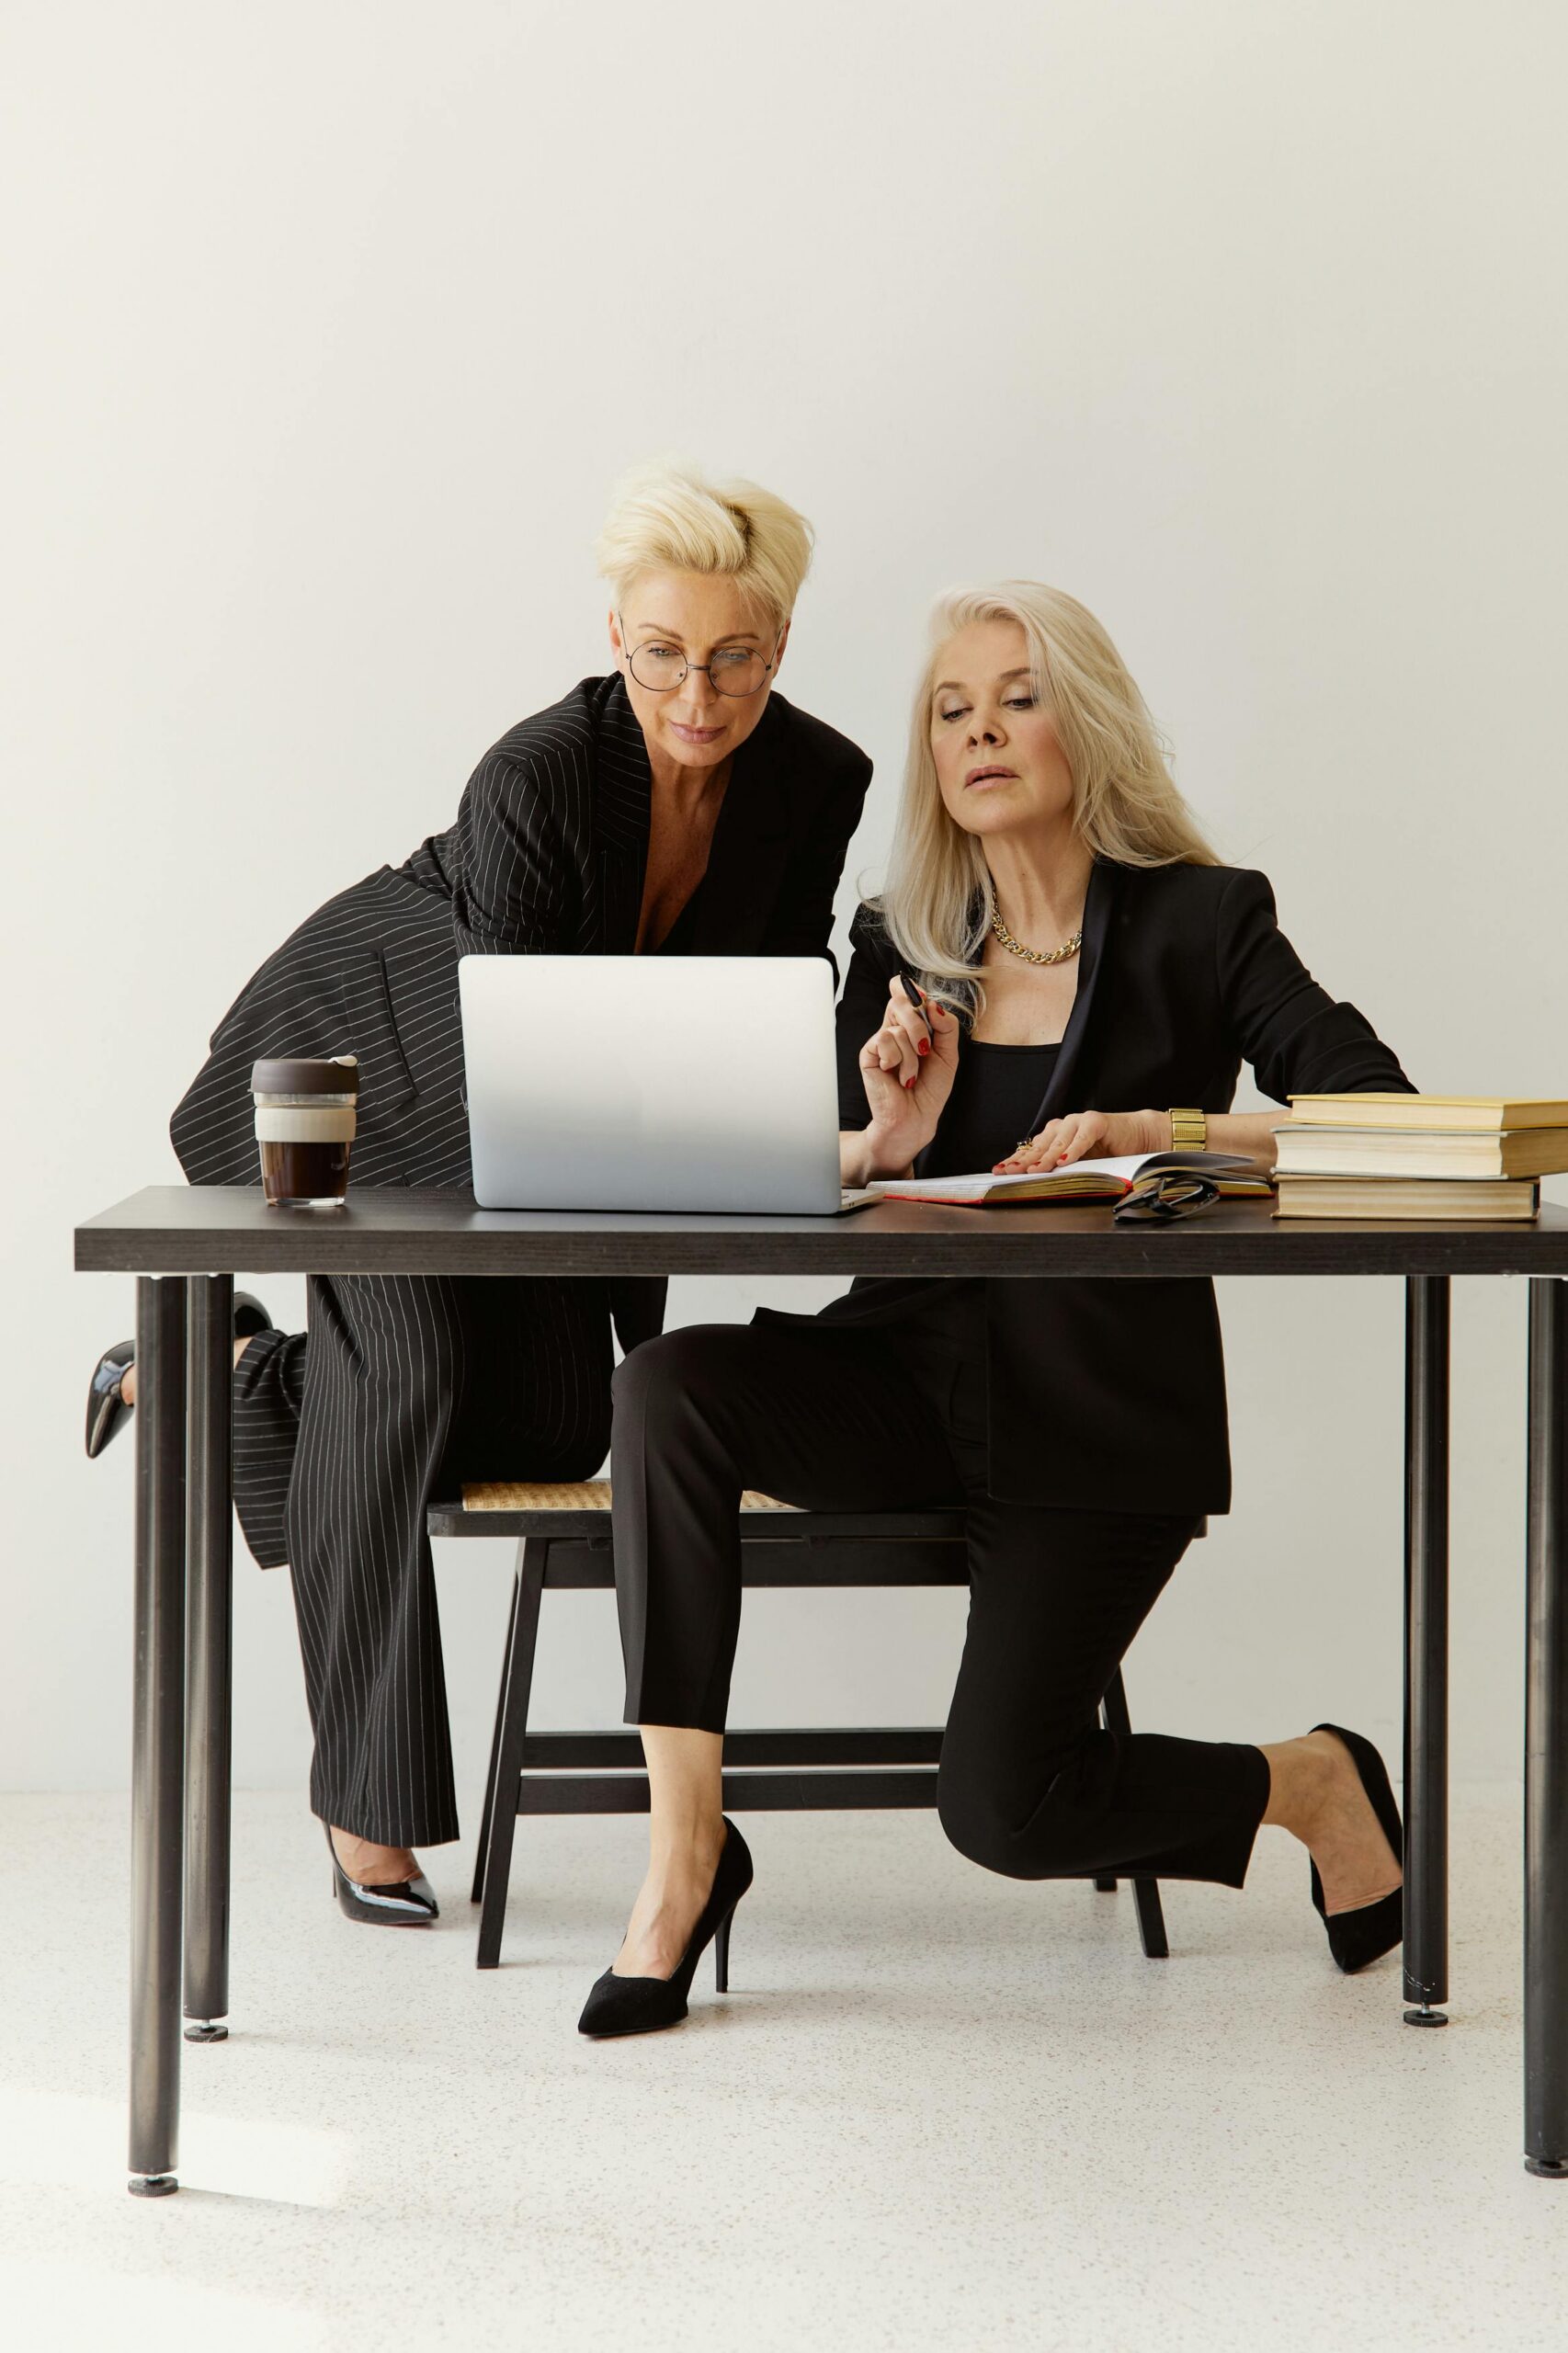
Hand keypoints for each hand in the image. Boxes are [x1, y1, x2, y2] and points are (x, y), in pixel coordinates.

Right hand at [853, 978, 961, 1178]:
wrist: (916, 1118)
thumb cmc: (930, 1089)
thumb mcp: (949, 1055)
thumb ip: (945, 1027)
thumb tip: (933, 1004)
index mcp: (912, 1026)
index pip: (904, 994)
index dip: (910, 989)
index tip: (923, 998)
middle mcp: (894, 1029)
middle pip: (900, 1000)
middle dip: (919, 1023)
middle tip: (925, 1048)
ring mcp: (880, 1041)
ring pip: (898, 1027)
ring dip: (913, 1056)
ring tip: (911, 1075)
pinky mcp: (869, 1054)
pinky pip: (886, 1040)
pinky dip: (899, 1061)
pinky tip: (897, 1076)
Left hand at [992, 1107, 1166, 1173]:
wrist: (1137, 1136)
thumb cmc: (1107, 1151)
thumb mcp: (1079, 1164)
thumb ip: (1060, 1169)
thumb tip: (1034, 1183)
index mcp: (1055, 1136)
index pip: (1031, 1150)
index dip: (1015, 1160)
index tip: (1000, 1171)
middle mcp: (1063, 1127)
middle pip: (1039, 1146)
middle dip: (1023, 1161)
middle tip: (1010, 1172)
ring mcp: (1078, 1122)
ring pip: (1058, 1143)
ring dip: (1045, 1158)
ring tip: (1034, 1170)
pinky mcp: (1096, 1122)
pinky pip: (1082, 1138)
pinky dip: (1073, 1149)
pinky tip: (1064, 1160)